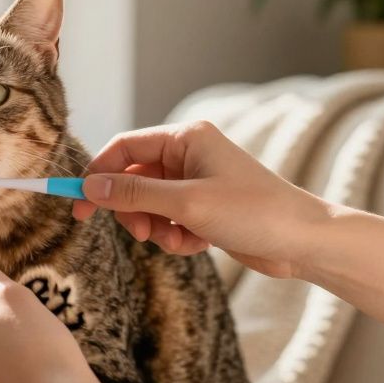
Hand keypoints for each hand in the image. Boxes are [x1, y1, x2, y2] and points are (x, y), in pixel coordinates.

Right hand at [72, 120, 328, 277]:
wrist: (305, 242)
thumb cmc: (254, 213)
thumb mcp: (186, 203)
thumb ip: (133, 194)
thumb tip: (89, 187)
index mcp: (185, 138)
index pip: (123, 147)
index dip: (98, 174)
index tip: (78, 206)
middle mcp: (189, 155)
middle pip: (132, 178)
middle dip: (132, 209)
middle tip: (137, 233)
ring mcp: (196, 181)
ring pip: (148, 204)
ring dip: (155, 227)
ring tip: (178, 240)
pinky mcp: (204, 207)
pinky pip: (168, 220)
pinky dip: (175, 236)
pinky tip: (198, 245)